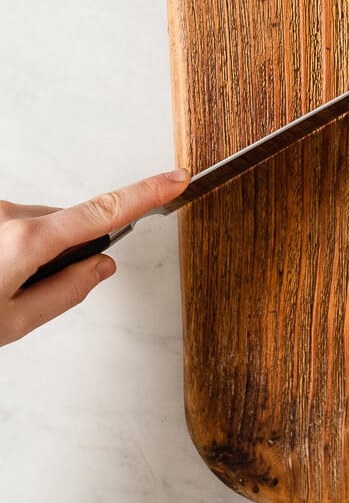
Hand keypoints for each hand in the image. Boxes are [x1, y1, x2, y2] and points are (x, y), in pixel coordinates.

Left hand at [0, 169, 189, 346]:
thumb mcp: (13, 322)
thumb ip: (65, 292)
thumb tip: (101, 267)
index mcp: (25, 241)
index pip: (103, 213)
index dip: (146, 195)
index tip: (176, 180)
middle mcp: (9, 215)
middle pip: (65, 225)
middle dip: (63, 253)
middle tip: (29, 291)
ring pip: (39, 225)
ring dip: (34, 251)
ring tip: (3, 284)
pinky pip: (16, 223)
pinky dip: (15, 245)